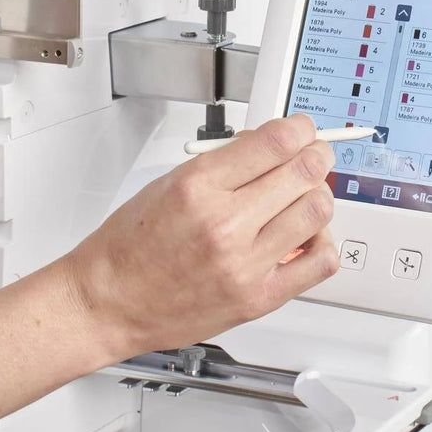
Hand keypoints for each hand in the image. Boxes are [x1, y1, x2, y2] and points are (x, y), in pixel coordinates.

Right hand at [59, 115, 339, 360]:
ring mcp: (244, 264)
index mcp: (198, 186)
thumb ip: (223, 165)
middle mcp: (224, 224)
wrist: (109, 303)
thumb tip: (269, 146)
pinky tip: (304, 238)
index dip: (300, 129)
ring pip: (316, 212)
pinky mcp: (257, 299)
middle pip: (303, 172)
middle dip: (316, 156)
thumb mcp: (169, 183)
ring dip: (318, 196)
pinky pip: (318, 264)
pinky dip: (321, 243)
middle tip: (315, 155)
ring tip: (305, 196)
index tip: (303, 129)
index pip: (275, 142)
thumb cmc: (129, 247)